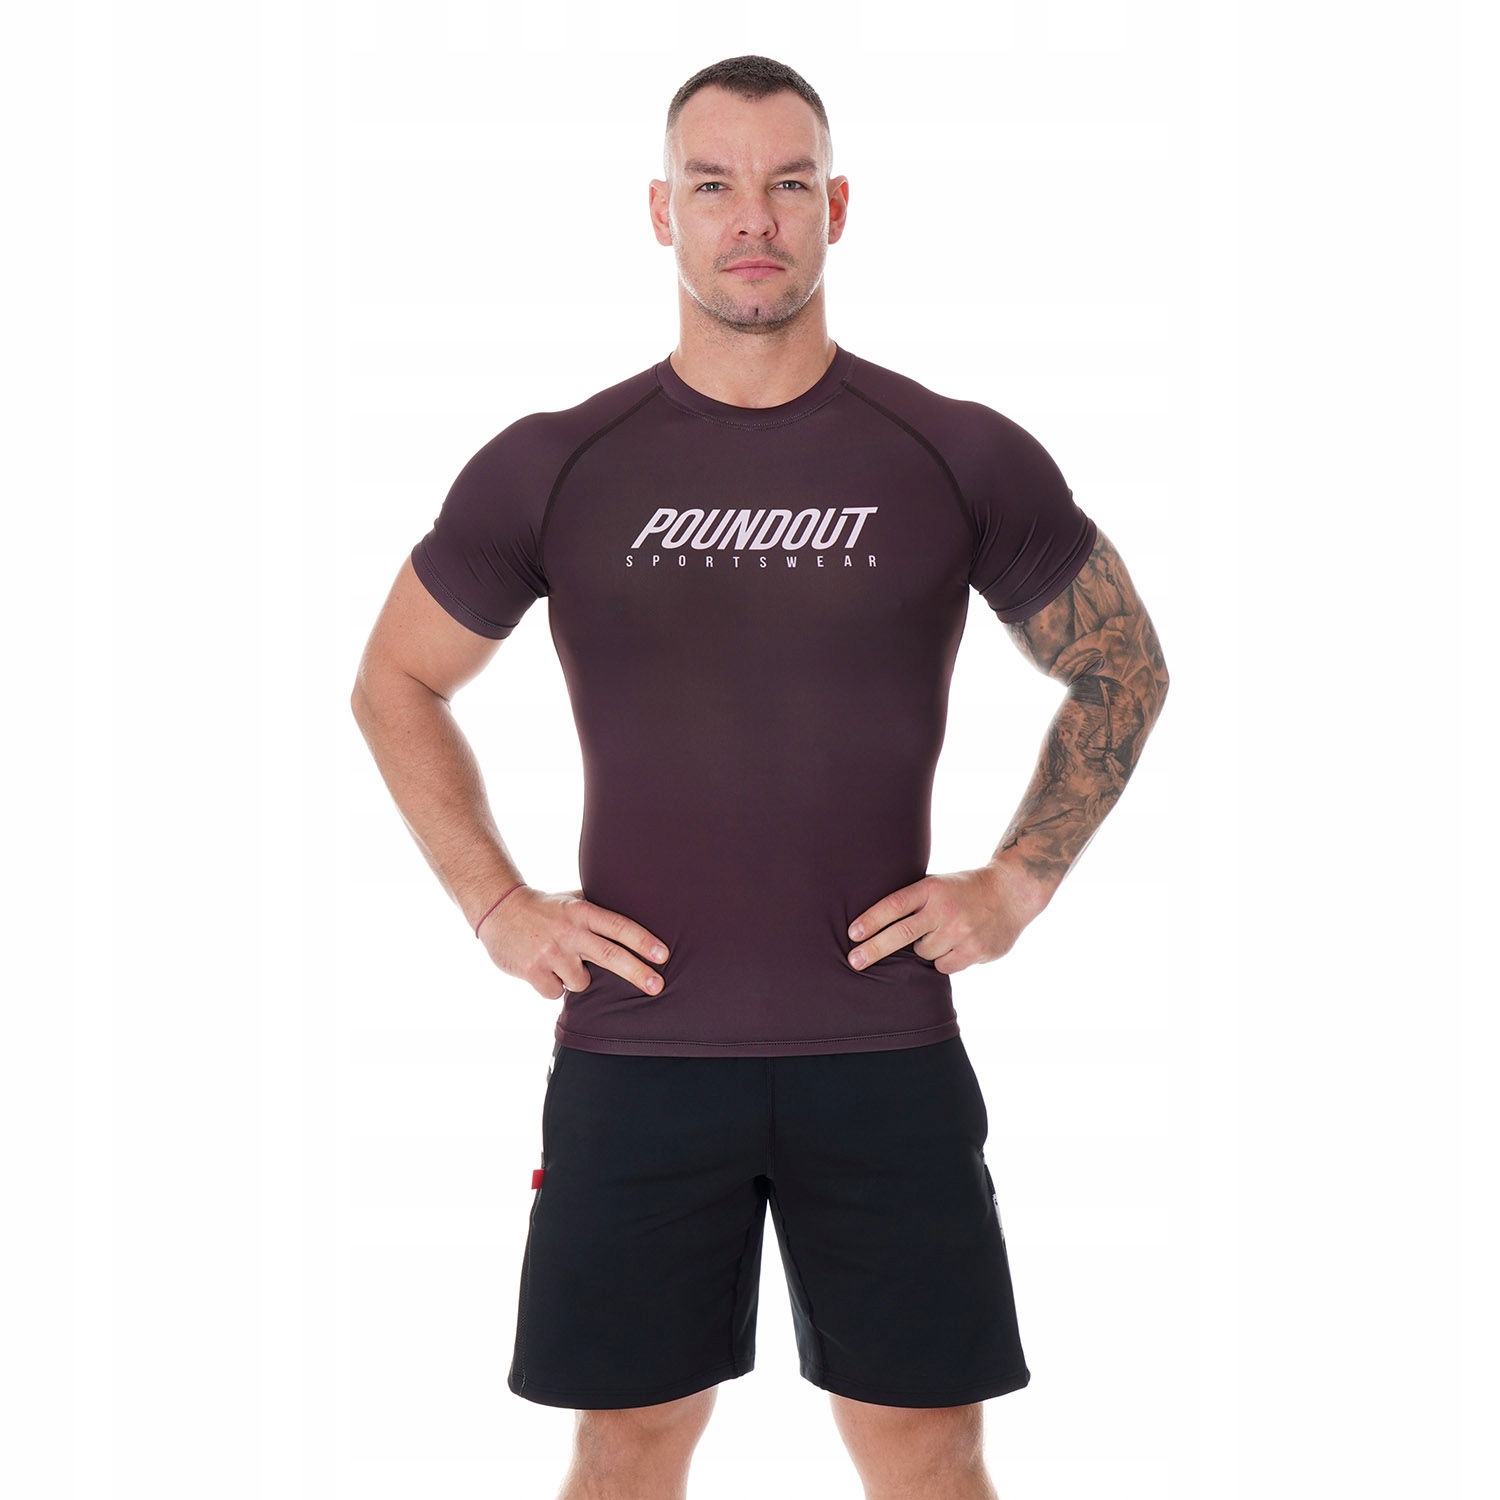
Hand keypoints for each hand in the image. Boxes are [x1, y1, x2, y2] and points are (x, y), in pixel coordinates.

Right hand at [478, 886, 668, 999]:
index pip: (619, 927)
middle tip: (657, 986)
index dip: (643, 941)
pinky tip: (540, 967)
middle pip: (610, 956)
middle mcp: (569, 931)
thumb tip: (637, 923)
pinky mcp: (533, 971)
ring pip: (581, 982)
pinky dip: (551, 985)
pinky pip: (555, 992)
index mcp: (582, 912)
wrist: (498, 909)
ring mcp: (551, 952)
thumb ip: (598, 913)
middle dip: (637, 972)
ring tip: (558, 959)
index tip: (663, 955)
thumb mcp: (572, 902)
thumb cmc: (544, 908)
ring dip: (574, 977)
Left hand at [846, 861, 1051, 975]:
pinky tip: (958, 944)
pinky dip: (944, 959)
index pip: (894, 905)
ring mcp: (961, 931)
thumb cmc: (964, 889)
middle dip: (874, 950)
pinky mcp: (975, 950)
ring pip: (924, 953)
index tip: (852, 934)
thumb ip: (914, 901)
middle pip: (902, 934)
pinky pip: (944, 965)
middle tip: (854, 961)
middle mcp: (945, 910)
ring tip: (943, 933)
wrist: (1012, 892)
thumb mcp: (938, 885)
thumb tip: (873, 925)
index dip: (871, 920)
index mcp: (931, 889)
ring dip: (925, 949)